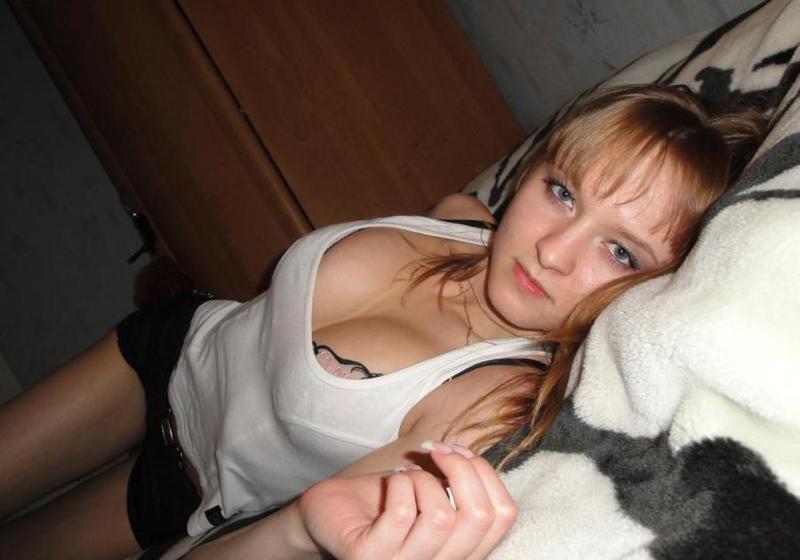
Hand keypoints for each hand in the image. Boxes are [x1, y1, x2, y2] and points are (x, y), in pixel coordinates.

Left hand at [296, 443, 516, 558]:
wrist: (331, 511)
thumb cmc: (386, 500)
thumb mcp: (432, 489)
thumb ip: (459, 481)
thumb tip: (467, 455)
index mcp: (462, 552)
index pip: (504, 516)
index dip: (486, 473)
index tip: (458, 451)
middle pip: (479, 517)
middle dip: (461, 469)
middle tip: (436, 451)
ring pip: (440, 516)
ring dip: (423, 479)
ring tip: (406, 475)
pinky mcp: (368, 558)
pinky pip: (401, 514)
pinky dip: (399, 483)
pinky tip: (391, 481)